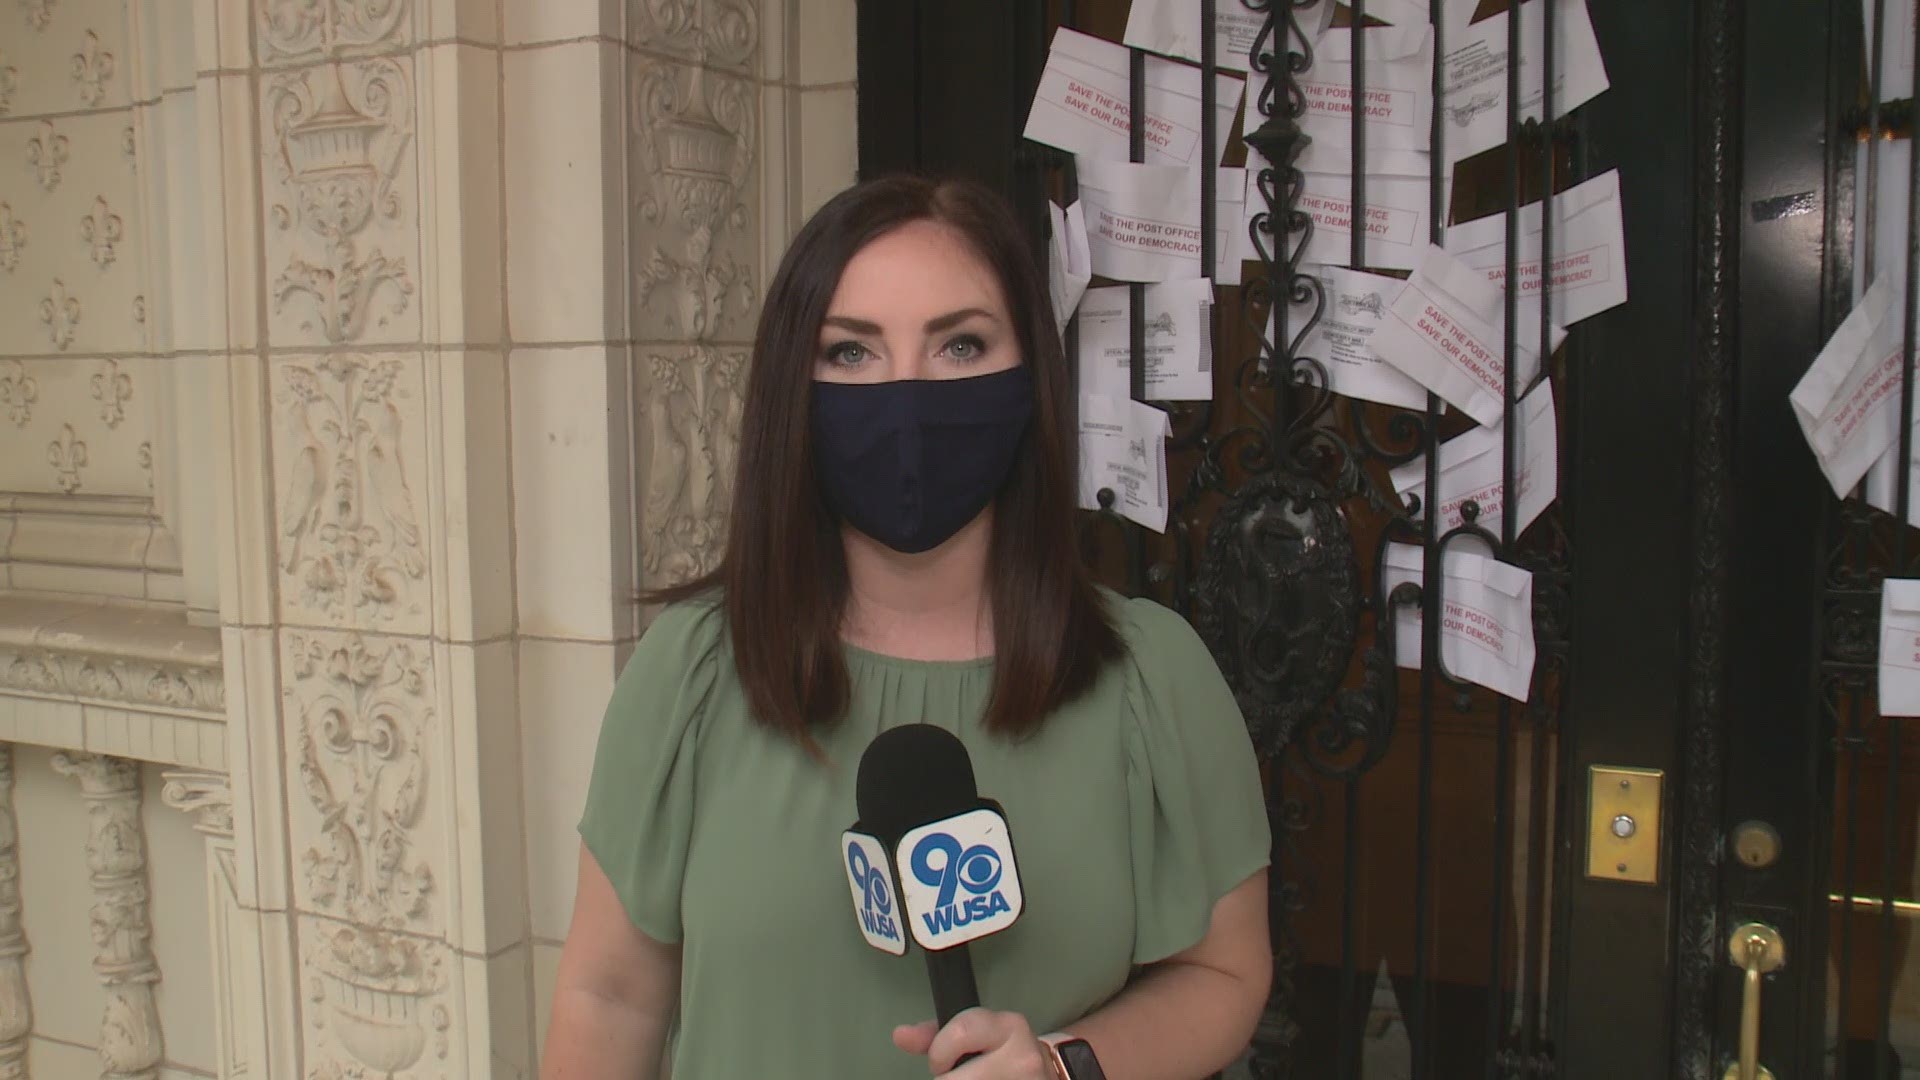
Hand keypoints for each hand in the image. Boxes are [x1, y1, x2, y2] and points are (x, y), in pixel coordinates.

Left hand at [892, 1009, 1057, 1077]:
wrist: (1047, 1075)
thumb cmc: (1002, 1053)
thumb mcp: (975, 1034)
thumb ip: (934, 1035)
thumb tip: (900, 1035)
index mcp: (1009, 1027)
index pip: (959, 1033)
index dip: (940, 1053)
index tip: (944, 1061)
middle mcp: (1022, 1057)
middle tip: (961, 1077)